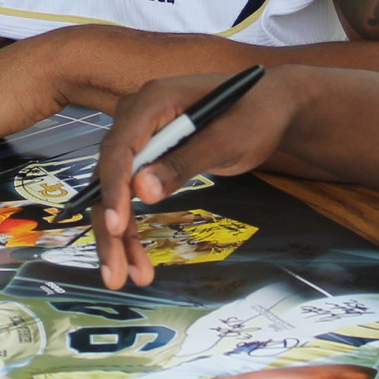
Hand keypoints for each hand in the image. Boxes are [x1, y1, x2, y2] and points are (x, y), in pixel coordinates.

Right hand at [90, 68, 307, 288]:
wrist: (270, 107)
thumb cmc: (255, 114)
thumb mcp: (227, 139)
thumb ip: (184, 163)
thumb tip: (142, 191)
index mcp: (152, 101)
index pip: (119, 147)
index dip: (113, 188)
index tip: (116, 225)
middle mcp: (136, 119)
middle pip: (108, 175)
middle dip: (110, 226)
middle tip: (115, 272)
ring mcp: (139, 139)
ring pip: (115, 192)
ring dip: (120, 236)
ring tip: (132, 277)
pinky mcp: (147, 159)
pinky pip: (130, 195)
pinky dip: (133, 227)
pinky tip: (136, 260)